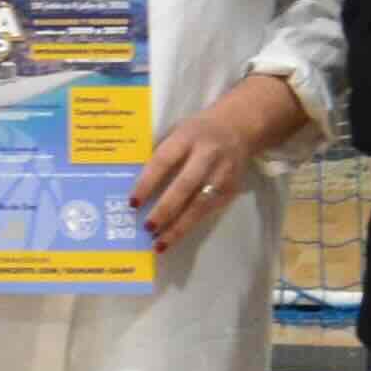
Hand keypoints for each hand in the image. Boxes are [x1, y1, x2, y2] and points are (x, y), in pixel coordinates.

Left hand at [128, 80, 308, 255]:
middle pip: (185, 186)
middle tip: (147, 227)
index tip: (132, 203)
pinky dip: (191, 225)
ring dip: (179, 226)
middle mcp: (207, 155)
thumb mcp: (176, 132)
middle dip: (165, 209)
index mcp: (187, 137)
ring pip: (200, 204)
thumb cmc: (196, 132)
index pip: (164, 161)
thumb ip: (161, 154)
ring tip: (159, 243)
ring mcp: (222, 173)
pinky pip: (209, 211)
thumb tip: (136, 187)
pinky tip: (175, 236)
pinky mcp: (232, 188)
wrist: (238, 126)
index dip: (147, 183)